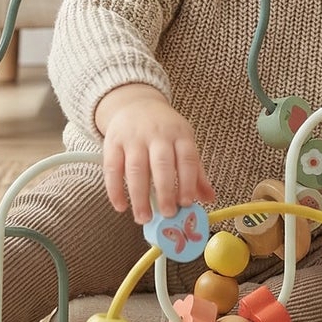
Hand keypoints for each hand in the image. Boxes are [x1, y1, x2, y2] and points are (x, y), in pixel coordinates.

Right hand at [94, 84, 214, 222]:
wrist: (136, 103)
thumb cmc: (164, 129)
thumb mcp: (184, 142)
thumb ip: (196, 171)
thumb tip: (209, 199)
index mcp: (179, 134)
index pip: (186, 159)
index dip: (187, 182)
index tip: (187, 203)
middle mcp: (157, 134)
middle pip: (161, 165)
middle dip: (165, 192)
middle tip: (167, 214)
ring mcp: (133, 138)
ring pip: (136, 169)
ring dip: (139, 197)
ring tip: (144, 218)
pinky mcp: (113, 142)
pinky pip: (112, 168)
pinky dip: (115, 190)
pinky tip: (121, 207)